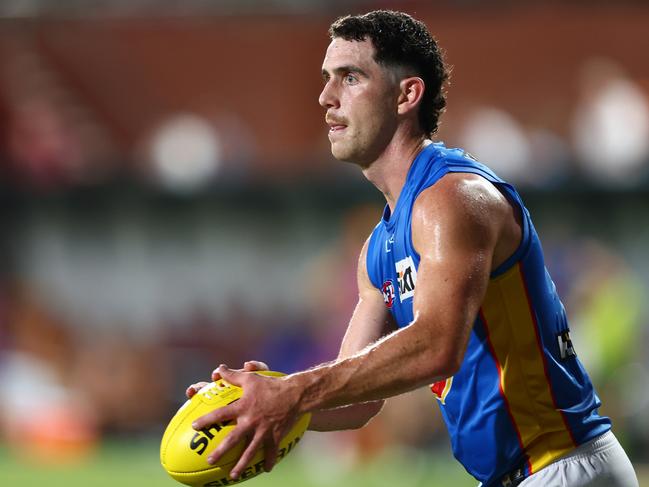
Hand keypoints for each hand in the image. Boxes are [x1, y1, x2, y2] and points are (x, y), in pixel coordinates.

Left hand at [191, 364, 301, 479]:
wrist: (294, 394)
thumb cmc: (270, 384)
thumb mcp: (250, 378)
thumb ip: (233, 376)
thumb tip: (219, 369)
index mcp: (243, 407)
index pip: (221, 414)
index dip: (207, 420)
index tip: (195, 427)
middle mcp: (251, 421)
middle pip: (233, 439)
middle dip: (220, 451)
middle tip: (209, 460)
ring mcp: (264, 431)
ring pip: (250, 451)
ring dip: (241, 465)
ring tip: (232, 476)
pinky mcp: (275, 436)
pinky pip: (271, 451)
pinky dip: (269, 461)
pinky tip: (266, 469)